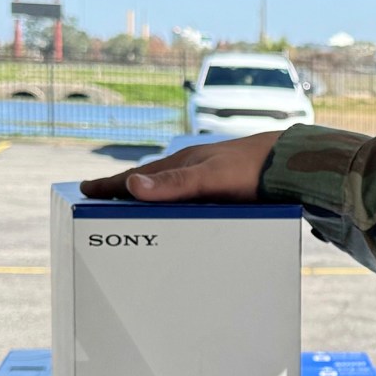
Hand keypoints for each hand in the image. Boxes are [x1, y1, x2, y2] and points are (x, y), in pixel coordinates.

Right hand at [80, 131, 281, 202]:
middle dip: (124, 190)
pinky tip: (180, 211)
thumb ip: (174, 185)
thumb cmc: (251, 168)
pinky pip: (189, 197)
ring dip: (149, 196)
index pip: (136, 178)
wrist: (291, 164)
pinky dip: (174, 203)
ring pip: (169, 189)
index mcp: (181, 164)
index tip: (84, 190)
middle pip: (149, 182)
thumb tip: (133, 186)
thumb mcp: (209, 178)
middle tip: (100, 198)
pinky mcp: (224, 187)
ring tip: (134, 205)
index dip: (109, 186)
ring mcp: (207, 177)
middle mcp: (191, 169)